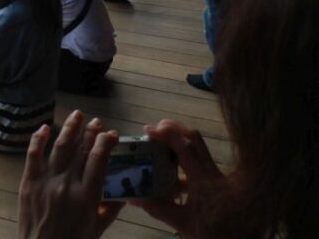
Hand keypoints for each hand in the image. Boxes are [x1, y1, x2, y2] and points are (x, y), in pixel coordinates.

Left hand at [17, 111, 121, 238]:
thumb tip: (124, 191)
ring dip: (70, 128)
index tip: (112, 134)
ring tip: (77, 115)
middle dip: (90, 132)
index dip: (106, 143)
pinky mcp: (28, 181)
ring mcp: (46, 180)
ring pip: (60, 147)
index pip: (98, 160)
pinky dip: (38, 139)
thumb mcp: (98, 228)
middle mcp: (67, 184)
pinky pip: (33, 154)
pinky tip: (45, 127)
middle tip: (96, 121)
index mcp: (86, 196)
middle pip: (80, 150)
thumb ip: (111, 208)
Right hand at [138, 120, 225, 238]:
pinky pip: (200, 161)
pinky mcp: (219, 181)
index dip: (165, 134)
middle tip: (155, 131)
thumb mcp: (185, 225)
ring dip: (179, 141)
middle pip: (193, 138)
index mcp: (202, 180)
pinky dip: (185, 158)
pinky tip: (176, 173)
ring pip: (198, 147)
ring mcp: (216, 175)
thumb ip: (161, 210)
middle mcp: (211, 171)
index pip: (184, 147)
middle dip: (173, 128)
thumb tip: (136, 198)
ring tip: (162, 147)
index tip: (148, 130)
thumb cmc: (217, 232)